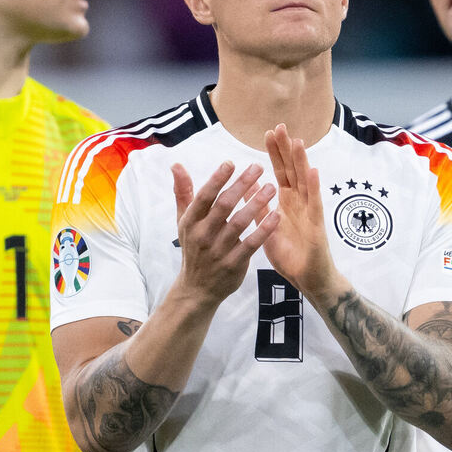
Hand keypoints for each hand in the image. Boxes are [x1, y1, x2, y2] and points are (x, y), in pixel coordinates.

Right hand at [172, 161, 278, 310]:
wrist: (197, 289)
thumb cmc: (194, 247)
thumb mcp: (184, 221)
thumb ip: (183, 192)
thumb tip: (176, 165)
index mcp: (191, 222)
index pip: (204, 196)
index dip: (217, 179)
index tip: (231, 163)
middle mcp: (203, 235)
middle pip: (223, 205)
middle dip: (241, 184)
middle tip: (258, 167)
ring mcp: (218, 251)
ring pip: (239, 223)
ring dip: (256, 203)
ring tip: (271, 187)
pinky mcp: (233, 264)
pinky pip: (251, 244)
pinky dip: (264, 230)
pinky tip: (276, 216)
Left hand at [261, 124, 338, 297]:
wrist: (308, 279)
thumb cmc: (290, 254)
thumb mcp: (268, 227)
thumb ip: (259, 207)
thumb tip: (247, 186)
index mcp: (287, 202)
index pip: (281, 172)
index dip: (276, 153)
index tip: (269, 133)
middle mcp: (300, 202)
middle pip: (293, 170)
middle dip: (287, 149)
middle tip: (280, 126)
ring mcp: (310, 211)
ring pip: (306, 181)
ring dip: (302, 161)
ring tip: (297, 141)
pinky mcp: (317, 225)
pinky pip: (315, 203)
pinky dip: (314, 186)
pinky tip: (313, 171)